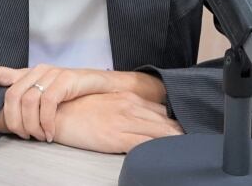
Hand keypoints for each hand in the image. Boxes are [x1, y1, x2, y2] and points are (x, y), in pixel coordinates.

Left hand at [0, 64, 166, 141]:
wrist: (104, 87)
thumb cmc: (73, 96)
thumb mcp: (46, 98)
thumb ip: (28, 103)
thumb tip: (9, 120)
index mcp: (27, 73)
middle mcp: (36, 70)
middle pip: (10, 95)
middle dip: (13, 120)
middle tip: (24, 136)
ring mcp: (50, 73)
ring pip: (27, 100)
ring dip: (31, 125)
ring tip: (38, 136)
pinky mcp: (65, 79)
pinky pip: (47, 103)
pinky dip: (46, 122)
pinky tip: (49, 133)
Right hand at [52, 91, 182, 153]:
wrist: (56, 113)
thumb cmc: (77, 110)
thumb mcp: (106, 103)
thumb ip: (125, 109)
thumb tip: (142, 119)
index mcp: (128, 97)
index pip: (162, 110)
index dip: (176, 123)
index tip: (187, 132)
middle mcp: (130, 106)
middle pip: (167, 121)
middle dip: (182, 133)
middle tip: (195, 143)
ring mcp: (125, 120)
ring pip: (162, 132)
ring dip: (176, 141)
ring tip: (189, 151)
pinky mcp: (117, 136)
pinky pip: (146, 145)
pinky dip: (159, 150)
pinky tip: (168, 154)